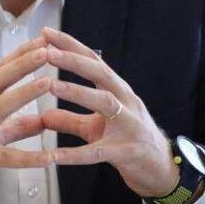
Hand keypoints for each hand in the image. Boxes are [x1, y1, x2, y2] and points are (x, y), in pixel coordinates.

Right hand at [0, 37, 53, 203]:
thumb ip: (16, 128)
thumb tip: (44, 121)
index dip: (19, 56)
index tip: (41, 41)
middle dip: (21, 64)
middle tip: (45, 50)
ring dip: (23, 93)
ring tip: (48, 83)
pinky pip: (6, 158)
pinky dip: (29, 158)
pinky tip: (50, 158)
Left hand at [40, 28, 178, 198]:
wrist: (162, 169)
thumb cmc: (130, 142)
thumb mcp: (96, 128)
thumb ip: (70, 120)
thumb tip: (42, 115)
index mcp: (119, 91)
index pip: (94, 61)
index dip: (71, 46)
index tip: (47, 34)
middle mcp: (126, 102)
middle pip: (101, 74)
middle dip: (74, 61)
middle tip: (48, 52)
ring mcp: (129, 126)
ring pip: (104, 103)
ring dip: (77, 92)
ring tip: (51, 86)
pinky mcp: (126, 152)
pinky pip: (98, 152)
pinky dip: (75, 154)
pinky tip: (55, 156)